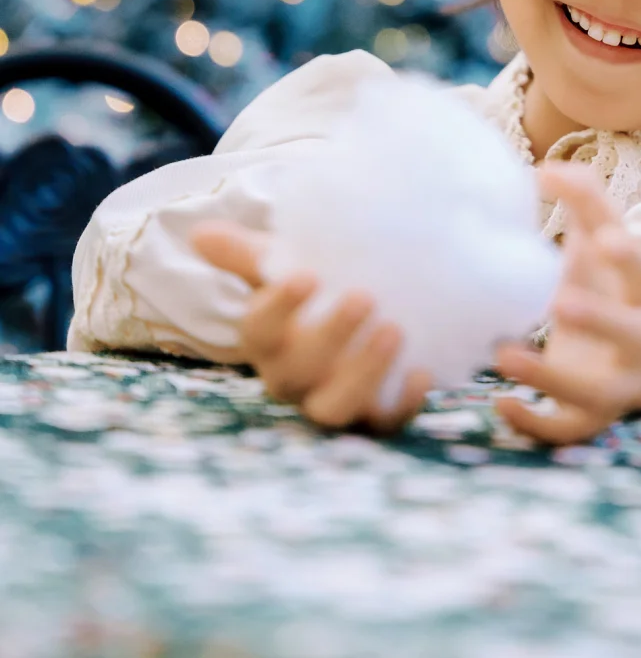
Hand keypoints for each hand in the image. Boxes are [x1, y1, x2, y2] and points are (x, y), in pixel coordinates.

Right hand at [190, 222, 431, 431]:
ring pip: (335, 408)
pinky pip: (384, 424)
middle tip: (365, 297)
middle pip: (298, 372)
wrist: (357, 309)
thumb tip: (200, 233)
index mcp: (267, 341)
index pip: (259, 332)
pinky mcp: (373, 416)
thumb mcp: (280, 265)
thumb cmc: (314, 284)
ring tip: (395, 330)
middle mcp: (293, 379)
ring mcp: (332, 400)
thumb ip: (243, 251)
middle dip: (330, 338)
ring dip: (365, 373)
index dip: (280, 308)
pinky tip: (423, 372)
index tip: (307, 275)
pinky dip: (404, 404)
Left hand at [494, 165, 640, 444]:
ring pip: (597, 392)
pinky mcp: (593, 417)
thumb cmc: (616, 287)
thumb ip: (587, 203)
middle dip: (601, 320)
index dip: (629, 256)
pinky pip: (568, 430)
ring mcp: (620, 385)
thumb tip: (547, 167)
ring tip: (503, 355)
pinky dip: (535, 423)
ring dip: (551, 377)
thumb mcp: (609, 245)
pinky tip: (500, 404)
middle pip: (632, 333)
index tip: (604, 238)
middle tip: (559, 303)